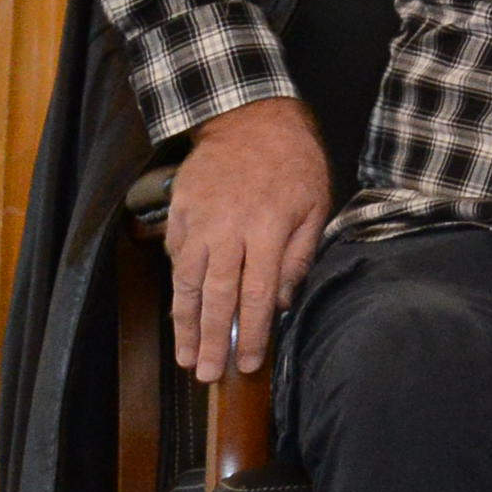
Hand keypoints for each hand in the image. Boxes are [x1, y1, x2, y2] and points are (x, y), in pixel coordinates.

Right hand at [165, 96, 330, 376]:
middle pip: (218, 295)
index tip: (246, 363)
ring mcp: (200, 221)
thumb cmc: (293, 162)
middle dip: (211, 339)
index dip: (250, 333)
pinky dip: (176, 285)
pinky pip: (176, 256)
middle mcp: (230, 230)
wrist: (249, 117)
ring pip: (189, 282)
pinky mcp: (180, 211)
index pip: (257, 294)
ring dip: (185, 323)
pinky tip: (179, 310)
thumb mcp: (315, 204)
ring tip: (185, 355)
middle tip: (206, 375)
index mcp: (268, 230)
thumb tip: (281, 302)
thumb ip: (300, 254)